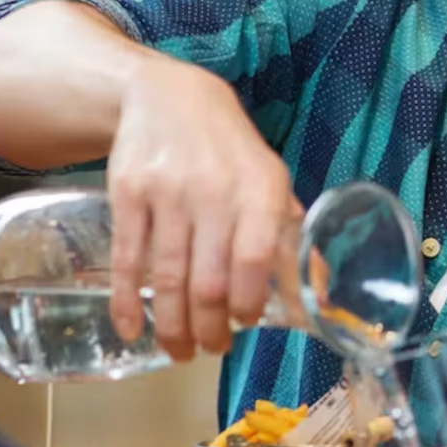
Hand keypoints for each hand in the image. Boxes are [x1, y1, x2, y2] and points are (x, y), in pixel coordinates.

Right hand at [107, 53, 298, 359]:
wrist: (169, 95)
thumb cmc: (231, 151)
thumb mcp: (270, 181)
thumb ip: (289, 236)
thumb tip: (318, 295)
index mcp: (260, 189)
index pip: (256, 259)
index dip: (248, 302)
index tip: (244, 326)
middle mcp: (215, 191)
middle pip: (210, 279)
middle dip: (210, 328)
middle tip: (210, 350)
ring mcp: (168, 193)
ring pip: (168, 277)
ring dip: (172, 324)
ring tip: (180, 350)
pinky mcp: (127, 193)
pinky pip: (128, 258)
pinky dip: (127, 302)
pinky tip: (131, 329)